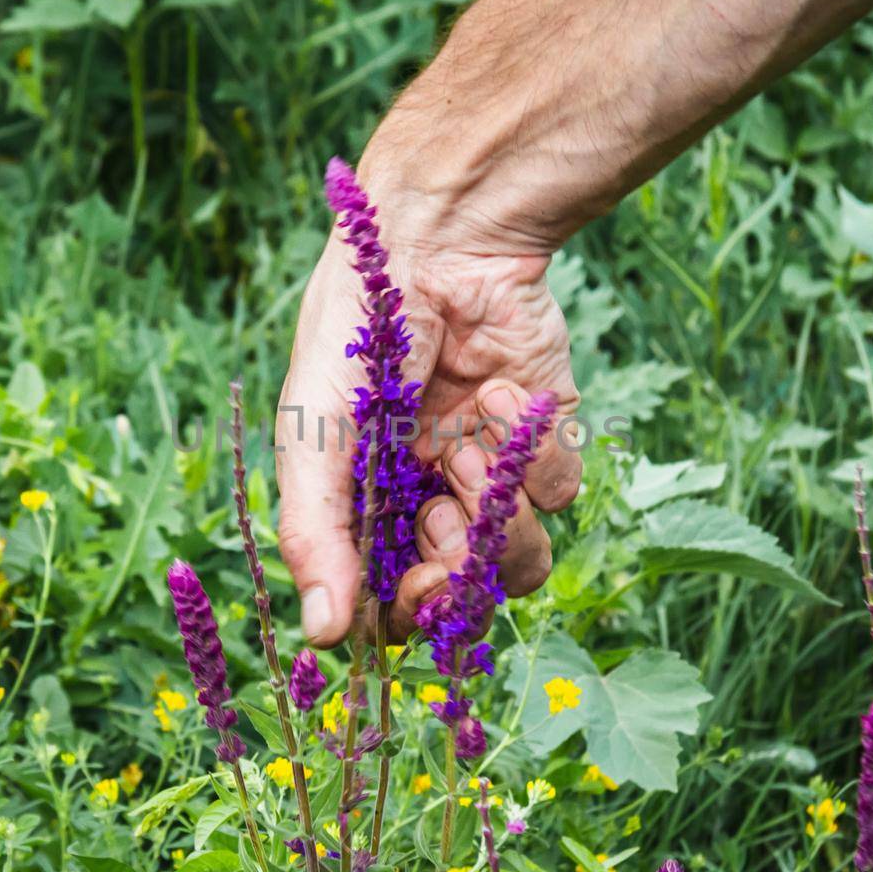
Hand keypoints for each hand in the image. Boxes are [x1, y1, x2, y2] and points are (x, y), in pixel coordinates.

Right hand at [275, 174, 581, 647]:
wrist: (441, 239)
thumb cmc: (358, 332)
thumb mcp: (315, 432)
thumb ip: (313, 531)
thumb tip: (321, 632)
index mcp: (367, 513)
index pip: (391, 608)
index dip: (409, 613)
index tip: (417, 585)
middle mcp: (429, 504)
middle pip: (462, 598)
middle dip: (460, 569)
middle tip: (449, 520)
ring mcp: (490, 475)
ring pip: (521, 560)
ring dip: (499, 511)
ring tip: (469, 447)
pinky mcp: (543, 442)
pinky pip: (559, 492)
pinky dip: (532, 451)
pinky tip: (497, 393)